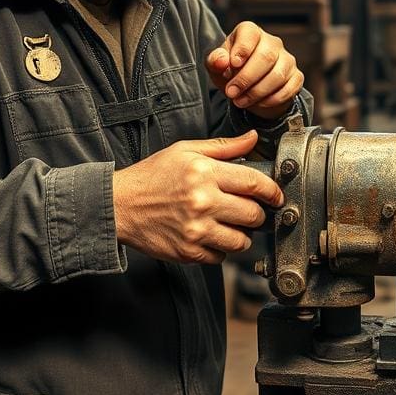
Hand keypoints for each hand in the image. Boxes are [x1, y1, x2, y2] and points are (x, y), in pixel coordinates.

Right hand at [112, 130, 282, 263]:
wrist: (120, 205)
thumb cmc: (153, 176)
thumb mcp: (186, 151)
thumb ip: (224, 146)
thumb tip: (252, 138)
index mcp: (204, 173)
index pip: (254, 183)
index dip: (272, 190)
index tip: (276, 194)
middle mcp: (203, 202)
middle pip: (253, 214)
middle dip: (258, 212)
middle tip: (250, 209)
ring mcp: (196, 230)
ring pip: (242, 240)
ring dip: (242, 233)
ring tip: (229, 223)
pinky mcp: (189, 252)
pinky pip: (222, 256)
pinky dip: (221, 248)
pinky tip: (210, 234)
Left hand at [206, 21, 304, 120]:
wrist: (248, 88)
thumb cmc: (231, 71)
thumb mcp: (216, 66)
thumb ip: (215, 61)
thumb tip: (221, 61)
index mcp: (251, 32)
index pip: (250, 34)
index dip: (242, 49)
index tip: (233, 65)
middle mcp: (272, 42)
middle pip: (265, 57)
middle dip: (246, 78)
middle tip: (231, 92)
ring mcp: (287, 59)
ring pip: (278, 75)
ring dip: (257, 92)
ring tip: (240, 101)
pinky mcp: (296, 77)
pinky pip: (289, 88)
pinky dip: (272, 99)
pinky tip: (259, 103)